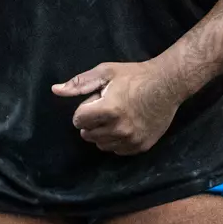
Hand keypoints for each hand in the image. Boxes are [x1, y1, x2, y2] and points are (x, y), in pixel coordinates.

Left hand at [52, 61, 182, 154]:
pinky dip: (116, 141)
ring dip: (102, 133)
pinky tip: (125, 126)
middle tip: (107, 108)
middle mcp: (119, 129)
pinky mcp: (141, 147)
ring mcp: (131, 140)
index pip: (78, 120)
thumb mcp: (105, 72)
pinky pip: (118, 150)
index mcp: (108, 110)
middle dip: (91, 122)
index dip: (84, 109)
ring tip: (116, 116)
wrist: (167, 84)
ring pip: (101, 145)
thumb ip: (79, 83)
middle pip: (88, 134)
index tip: (96, 100)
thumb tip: (55, 90)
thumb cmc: (135, 76)